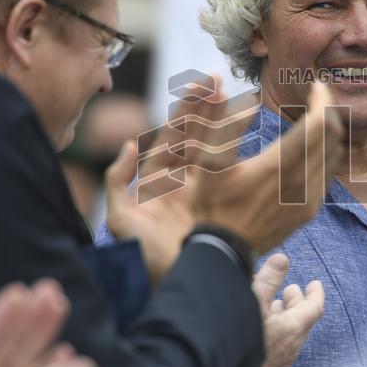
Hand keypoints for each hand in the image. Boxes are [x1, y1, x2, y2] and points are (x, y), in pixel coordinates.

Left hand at [105, 76, 244, 283]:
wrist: (175, 286)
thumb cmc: (143, 258)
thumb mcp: (122, 220)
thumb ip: (118, 182)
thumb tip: (129, 145)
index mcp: (158, 180)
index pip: (172, 135)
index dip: (184, 110)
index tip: (198, 87)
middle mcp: (182, 182)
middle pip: (193, 135)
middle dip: (204, 106)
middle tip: (217, 80)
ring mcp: (202, 192)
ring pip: (211, 149)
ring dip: (221, 122)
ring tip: (234, 96)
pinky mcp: (218, 205)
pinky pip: (226, 172)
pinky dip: (235, 151)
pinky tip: (247, 132)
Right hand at [193, 81, 345, 253]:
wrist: (225, 249)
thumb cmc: (212, 203)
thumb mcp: (207, 162)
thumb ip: (224, 126)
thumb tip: (240, 97)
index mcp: (279, 164)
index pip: (319, 123)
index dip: (322, 99)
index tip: (316, 86)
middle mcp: (300, 181)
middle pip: (332, 135)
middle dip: (327, 110)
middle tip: (317, 96)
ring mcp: (309, 198)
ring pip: (334, 154)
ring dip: (330, 132)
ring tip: (316, 117)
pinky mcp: (310, 211)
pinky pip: (328, 174)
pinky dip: (327, 154)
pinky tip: (313, 148)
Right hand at [251, 253, 325, 366]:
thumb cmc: (240, 340)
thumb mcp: (253, 302)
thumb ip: (268, 280)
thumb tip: (282, 259)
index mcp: (293, 328)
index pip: (314, 307)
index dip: (315, 293)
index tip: (314, 283)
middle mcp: (292, 347)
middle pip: (302, 321)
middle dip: (297, 303)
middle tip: (291, 290)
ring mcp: (280, 362)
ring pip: (290, 335)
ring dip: (285, 317)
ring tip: (274, 306)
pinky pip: (279, 347)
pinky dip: (276, 332)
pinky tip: (261, 329)